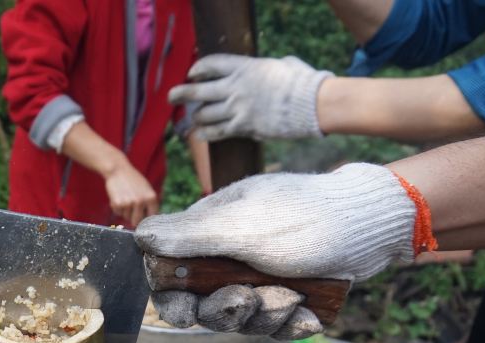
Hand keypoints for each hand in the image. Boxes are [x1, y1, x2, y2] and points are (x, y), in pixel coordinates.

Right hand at [104, 159, 158, 226]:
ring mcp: (129, 203)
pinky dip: (117, 208)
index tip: (143, 222)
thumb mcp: (147, 189)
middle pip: (137, 222)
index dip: (146, 220)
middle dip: (133, 219)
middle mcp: (141, 202)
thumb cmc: (133, 179)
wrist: (118, 170)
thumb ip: (150, 203)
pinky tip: (118, 198)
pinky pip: (118, 213)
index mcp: (151, 198)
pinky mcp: (118, 204)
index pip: (151, 217)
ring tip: (124, 199)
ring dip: (125, 212)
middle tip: (131, 212)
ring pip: (126, 217)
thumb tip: (152, 219)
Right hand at [134, 164, 418, 338]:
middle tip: (248, 300)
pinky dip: (292, 325)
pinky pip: (276, 325)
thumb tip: (138, 236)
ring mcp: (261, 278)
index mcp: (210, 233)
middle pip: (203, 305)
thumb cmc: (307, 217)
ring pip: (242, 319)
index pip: (170, 273)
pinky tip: (309, 316)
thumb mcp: (243, 227)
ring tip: (293, 298)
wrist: (374, 225)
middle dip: (225, 311)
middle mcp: (230, 257)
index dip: (171, 298)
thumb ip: (190, 237)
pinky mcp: (289, 295)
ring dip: (266, 316)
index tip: (185, 309)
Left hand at [168, 54, 331, 141]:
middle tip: (171, 96)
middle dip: (181, 93)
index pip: (211, 64)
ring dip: (197, 118)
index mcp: (245, 67)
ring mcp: (238, 108)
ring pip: (204, 115)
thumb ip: (271, 67)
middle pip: (198, 91)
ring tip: (195, 119)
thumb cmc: (303, 82)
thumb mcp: (283, 65)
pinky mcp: (243, 126)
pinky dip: (206, 134)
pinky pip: (217, 132)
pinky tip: (199, 134)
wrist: (313, 103)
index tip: (192, 73)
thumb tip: (278, 66)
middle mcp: (236, 87)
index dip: (198, 69)